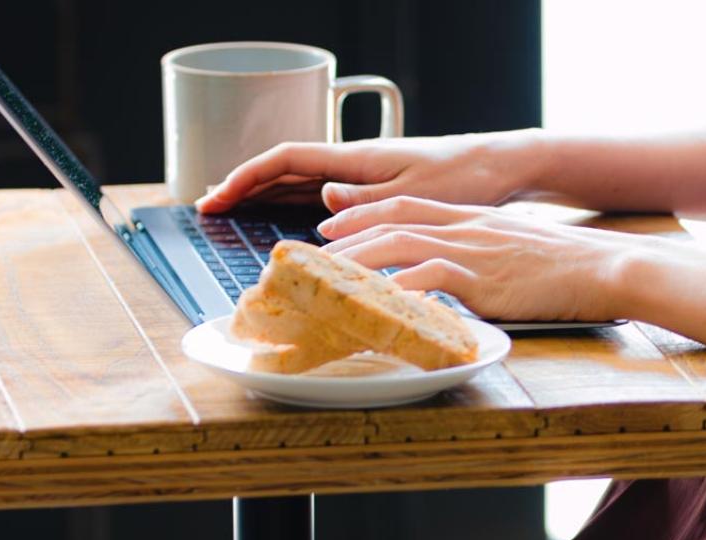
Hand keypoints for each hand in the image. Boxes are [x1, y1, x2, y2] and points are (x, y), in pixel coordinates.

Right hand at [195, 130, 544, 214]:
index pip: (287, 159)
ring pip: (299, 181)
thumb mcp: (414, 194)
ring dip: (263, 194)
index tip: (217, 196)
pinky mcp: (376, 189)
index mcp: (356, 158)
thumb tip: (320, 200)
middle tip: (208, 208)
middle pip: (284, 169)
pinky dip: (294, 203)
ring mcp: (362, 174)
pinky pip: (322, 193)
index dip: (247, 176)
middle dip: (243, 185)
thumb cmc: (462, 177)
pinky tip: (283, 216)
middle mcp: (353, 163)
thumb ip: (366, 200)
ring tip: (230, 210)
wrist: (497, 168)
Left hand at [321, 196, 653, 320]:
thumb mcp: (518, 249)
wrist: (604, 266)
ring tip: (328, 277)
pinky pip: (429, 279)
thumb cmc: (569, 266)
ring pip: (400, 245)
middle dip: (348, 237)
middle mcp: (466, 228)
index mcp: (473, 217)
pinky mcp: (483, 279)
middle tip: (312, 253)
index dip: (365, 215)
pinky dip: (399, 290)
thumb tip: (467, 274)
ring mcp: (473, 251)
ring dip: (359, 261)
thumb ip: (486, 254)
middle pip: (392, 222)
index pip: (407, 205)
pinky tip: (376, 303)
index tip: (334, 227)